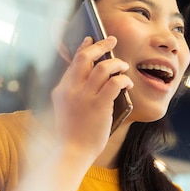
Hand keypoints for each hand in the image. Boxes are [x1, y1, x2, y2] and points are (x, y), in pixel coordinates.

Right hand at [51, 36, 132, 158]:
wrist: (72, 151)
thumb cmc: (74, 133)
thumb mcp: (68, 108)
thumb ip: (77, 92)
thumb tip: (98, 77)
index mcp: (61, 89)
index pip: (73, 62)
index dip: (84, 47)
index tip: (91, 38)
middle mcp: (71, 90)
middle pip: (85, 57)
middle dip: (100, 45)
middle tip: (111, 40)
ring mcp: (84, 97)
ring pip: (103, 67)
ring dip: (117, 63)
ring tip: (123, 66)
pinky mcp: (99, 105)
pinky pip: (115, 83)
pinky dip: (123, 79)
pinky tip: (127, 81)